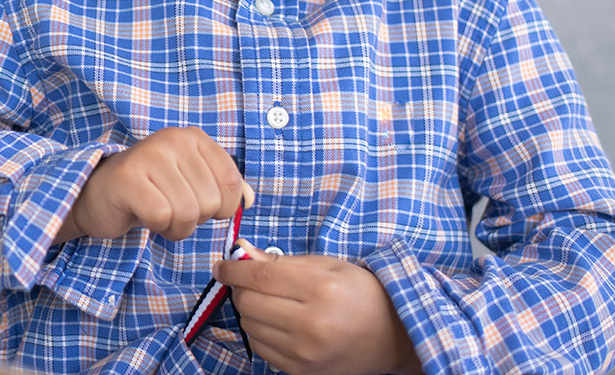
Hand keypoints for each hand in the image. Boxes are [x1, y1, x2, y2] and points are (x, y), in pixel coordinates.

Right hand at [56, 127, 251, 242]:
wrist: (98, 194)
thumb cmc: (151, 191)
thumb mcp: (192, 183)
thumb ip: (225, 188)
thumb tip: (249, 200)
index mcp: (193, 137)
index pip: (230, 183)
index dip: (220, 207)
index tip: (197, 201)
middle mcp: (172, 139)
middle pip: (209, 202)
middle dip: (193, 218)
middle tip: (170, 207)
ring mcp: (148, 155)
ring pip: (187, 212)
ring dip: (175, 226)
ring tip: (157, 212)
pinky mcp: (127, 178)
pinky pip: (162, 216)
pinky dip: (156, 226)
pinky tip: (143, 215)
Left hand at [214, 244, 421, 374]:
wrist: (393, 337)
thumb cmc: (360, 294)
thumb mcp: (326, 266)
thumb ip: (280, 261)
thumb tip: (240, 252)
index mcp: (321, 289)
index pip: (258, 276)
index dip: (232, 269)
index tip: (221, 266)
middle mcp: (312, 324)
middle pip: (248, 302)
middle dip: (241, 289)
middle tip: (252, 283)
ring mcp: (306, 352)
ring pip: (249, 325)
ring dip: (250, 311)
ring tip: (272, 304)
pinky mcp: (301, 371)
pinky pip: (260, 348)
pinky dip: (260, 332)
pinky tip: (278, 324)